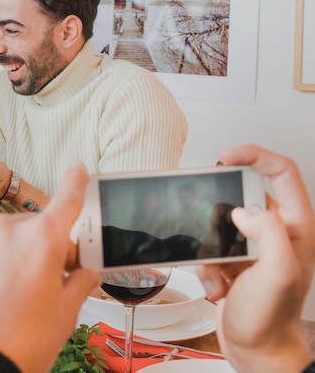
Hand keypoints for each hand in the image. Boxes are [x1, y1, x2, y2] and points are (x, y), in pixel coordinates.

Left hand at [0, 161, 100, 372]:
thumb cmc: (20, 341)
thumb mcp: (65, 312)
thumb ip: (80, 280)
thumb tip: (85, 271)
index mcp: (42, 238)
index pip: (67, 200)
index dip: (76, 183)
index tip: (79, 169)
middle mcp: (10, 229)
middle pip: (42, 228)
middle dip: (52, 247)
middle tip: (57, 280)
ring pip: (16, 238)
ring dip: (25, 255)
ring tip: (24, 295)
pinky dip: (3, 262)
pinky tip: (4, 293)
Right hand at [197, 145, 314, 372]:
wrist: (254, 351)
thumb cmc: (270, 320)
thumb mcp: (276, 276)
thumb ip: (268, 235)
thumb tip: (244, 210)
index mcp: (298, 228)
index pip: (281, 171)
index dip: (254, 155)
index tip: (227, 155)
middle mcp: (279, 231)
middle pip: (244, 193)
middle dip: (221, 213)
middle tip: (215, 227)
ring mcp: (256, 243)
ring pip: (221, 219)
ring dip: (211, 245)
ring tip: (220, 271)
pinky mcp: (236, 255)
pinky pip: (211, 241)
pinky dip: (207, 262)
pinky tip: (218, 284)